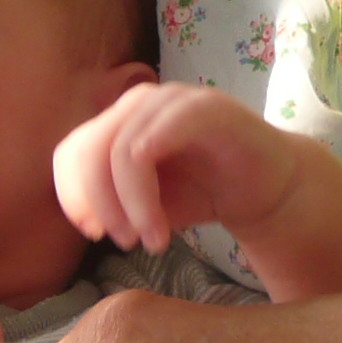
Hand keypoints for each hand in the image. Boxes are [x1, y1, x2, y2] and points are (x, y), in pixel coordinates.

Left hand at [54, 82, 300, 254]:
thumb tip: (84, 218)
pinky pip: (163, 132)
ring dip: (131, 204)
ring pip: (123, 149)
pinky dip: (150, 178)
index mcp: (119, 122)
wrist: (269, 189)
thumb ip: (111, 202)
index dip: (72, 195)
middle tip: (122, 242)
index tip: (92, 233)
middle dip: (101, 204)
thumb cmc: (204, 192)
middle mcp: (140, 102)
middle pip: (91, 150)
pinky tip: (162, 221)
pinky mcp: (207, 107)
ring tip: (151, 240)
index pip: (72, 151)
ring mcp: (173, 100)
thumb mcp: (144, 203)